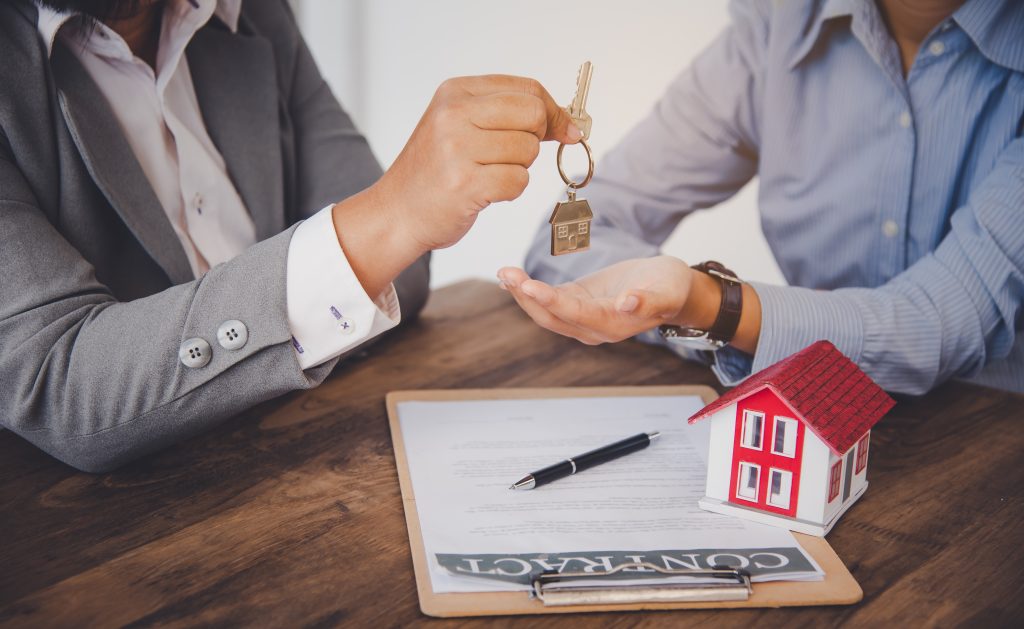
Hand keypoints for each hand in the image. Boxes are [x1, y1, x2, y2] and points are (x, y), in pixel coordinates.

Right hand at [381, 75, 580, 250]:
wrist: (396, 212)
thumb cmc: (435, 172)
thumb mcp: (460, 126)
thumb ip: (508, 116)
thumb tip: (569, 124)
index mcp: (455, 92)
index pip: (527, 89)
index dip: (553, 111)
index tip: (564, 129)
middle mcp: (453, 114)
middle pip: (533, 114)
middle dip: (536, 139)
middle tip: (513, 156)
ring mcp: (457, 149)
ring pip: (528, 150)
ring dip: (518, 168)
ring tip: (487, 174)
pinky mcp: (465, 184)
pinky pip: (518, 181)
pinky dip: (510, 191)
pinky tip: (485, 192)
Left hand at [497, 256, 703, 344]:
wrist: (672, 289)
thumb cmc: (672, 288)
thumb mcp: (668, 291)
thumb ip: (648, 300)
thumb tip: (628, 304)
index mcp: (612, 325)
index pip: (574, 314)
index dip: (551, 301)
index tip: (529, 285)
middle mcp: (592, 328)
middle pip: (551, 317)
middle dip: (527, 296)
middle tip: (507, 273)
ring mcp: (582, 317)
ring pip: (545, 311)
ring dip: (523, 293)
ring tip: (504, 272)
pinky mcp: (577, 303)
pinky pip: (548, 301)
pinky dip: (528, 290)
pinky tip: (511, 279)